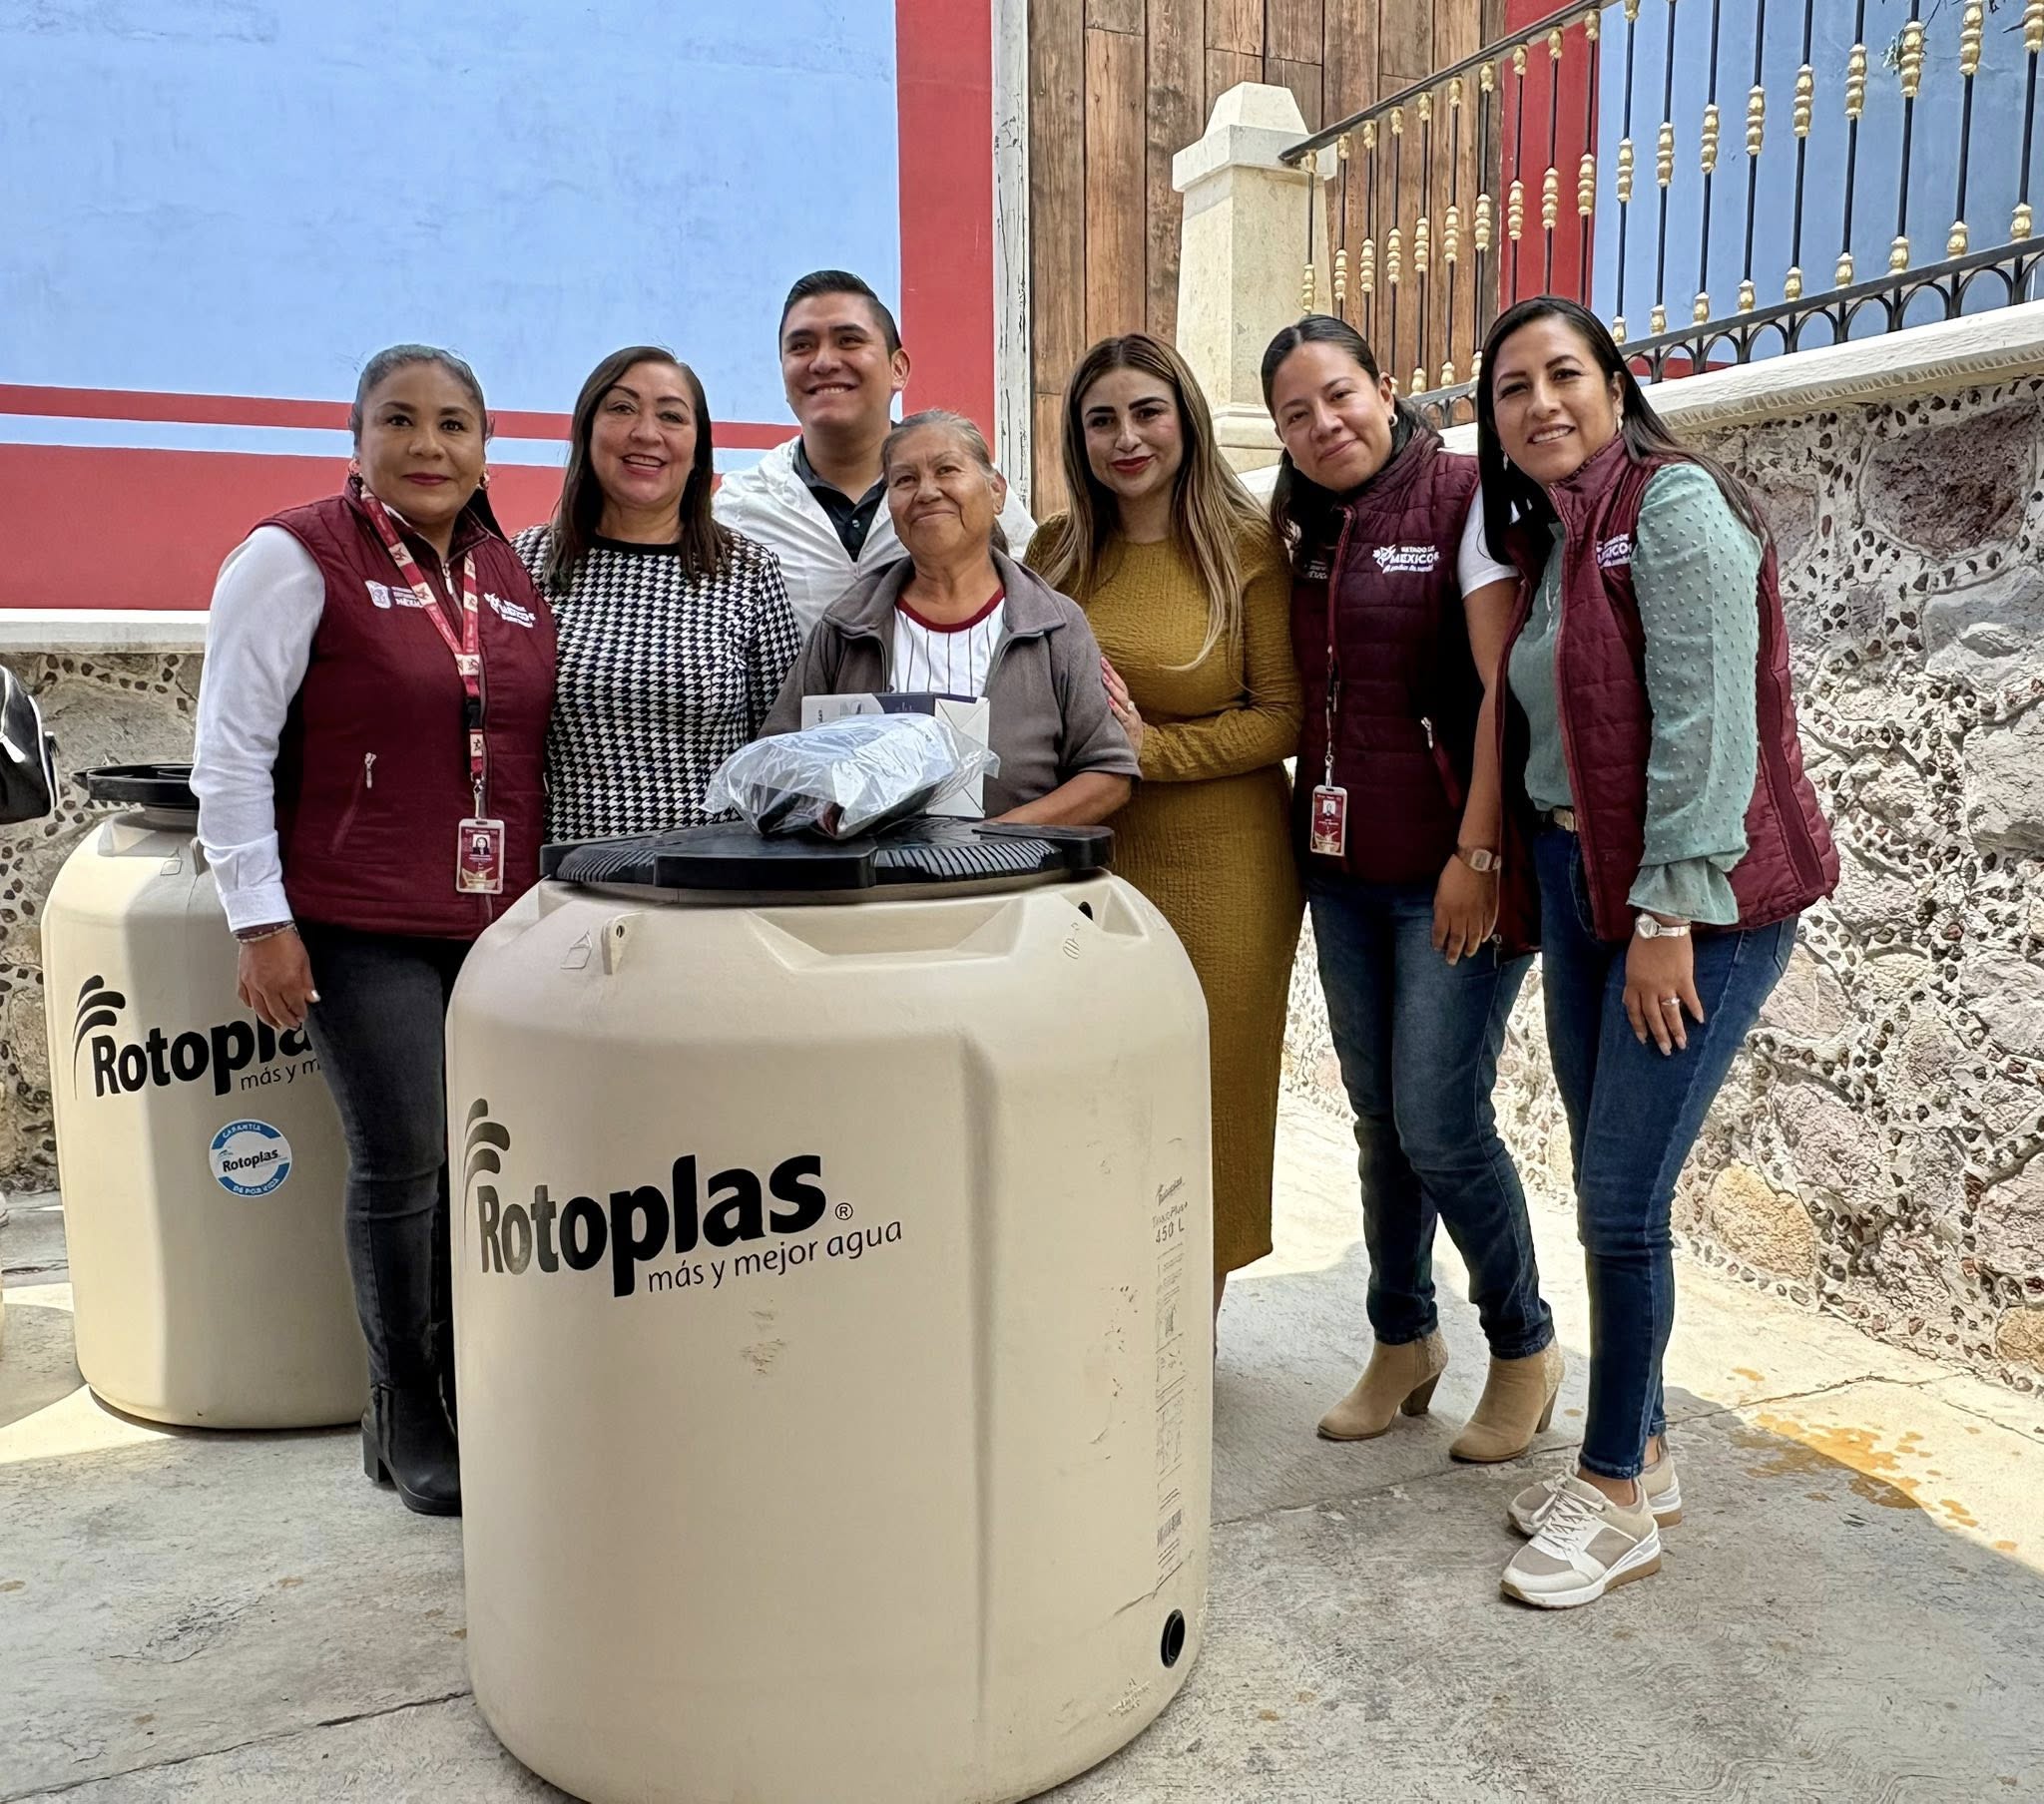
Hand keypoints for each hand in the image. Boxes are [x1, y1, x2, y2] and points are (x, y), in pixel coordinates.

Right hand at [237, 929, 318, 1031]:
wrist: (263, 927)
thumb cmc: (284, 940)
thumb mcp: (304, 961)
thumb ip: (307, 983)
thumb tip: (312, 998)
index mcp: (287, 983)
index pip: (295, 1006)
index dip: (300, 1013)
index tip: (302, 1015)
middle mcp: (269, 987)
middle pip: (278, 1012)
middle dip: (287, 1021)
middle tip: (292, 1025)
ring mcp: (254, 984)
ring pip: (261, 1009)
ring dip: (269, 1020)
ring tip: (275, 1024)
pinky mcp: (243, 978)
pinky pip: (246, 998)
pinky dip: (252, 1006)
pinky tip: (256, 1008)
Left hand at [1101, 656, 1144, 759]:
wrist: (1129, 761)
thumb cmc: (1120, 741)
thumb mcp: (1116, 723)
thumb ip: (1109, 711)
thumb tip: (1093, 697)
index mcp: (1128, 707)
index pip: (1121, 686)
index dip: (1112, 673)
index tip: (1102, 660)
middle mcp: (1131, 711)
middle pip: (1122, 688)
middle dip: (1112, 674)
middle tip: (1102, 662)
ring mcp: (1132, 720)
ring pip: (1123, 700)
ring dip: (1113, 688)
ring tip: (1104, 678)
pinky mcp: (1129, 730)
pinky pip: (1123, 718)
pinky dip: (1116, 709)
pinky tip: (1108, 701)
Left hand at [1431, 854, 1497, 963]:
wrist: (1476, 860)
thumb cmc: (1454, 873)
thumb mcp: (1440, 891)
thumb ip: (1441, 909)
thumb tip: (1442, 923)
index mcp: (1445, 910)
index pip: (1440, 933)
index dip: (1439, 943)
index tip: (1438, 949)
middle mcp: (1461, 915)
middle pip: (1457, 939)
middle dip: (1453, 952)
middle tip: (1451, 961)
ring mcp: (1478, 913)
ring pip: (1474, 937)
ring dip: (1470, 947)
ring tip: (1467, 954)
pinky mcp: (1491, 909)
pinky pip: (1488, 927)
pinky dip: (1485, 935)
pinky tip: (1482, 940)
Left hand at [1623, 930, 1702, 1053]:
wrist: (1661, 925)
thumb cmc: (1644, 940)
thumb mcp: (1631, 963)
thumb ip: (1634, 982)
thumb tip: (1633, 997)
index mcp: (1633, 983)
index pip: (1634, 1011)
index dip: (1638, 1026)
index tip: (1643, 1039)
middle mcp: (1648, 988)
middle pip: (1653, 1017)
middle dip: (1659, 1036)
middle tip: (1666, 1051)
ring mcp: (1666, 985)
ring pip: (1670, 1013)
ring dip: (1677, 1031)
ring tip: (1682, 1044)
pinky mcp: (1683, 979)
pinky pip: (1690, 999)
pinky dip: (1695, 1010)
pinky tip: (1699, 1020)